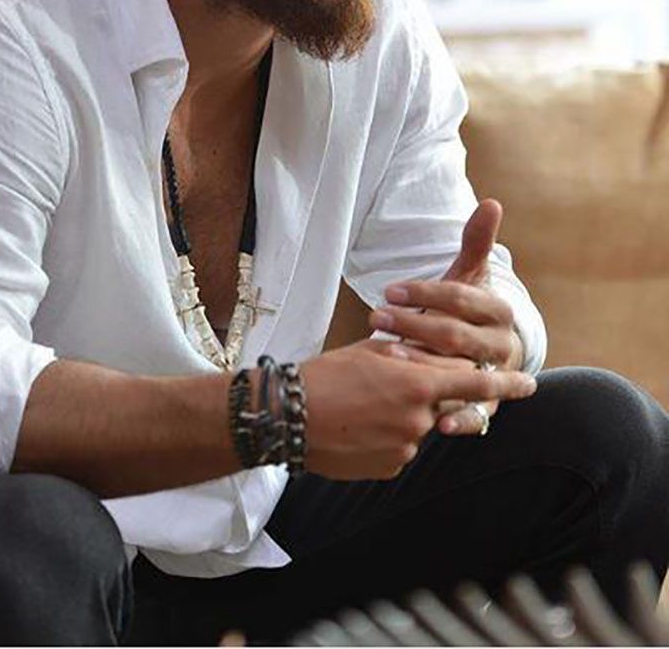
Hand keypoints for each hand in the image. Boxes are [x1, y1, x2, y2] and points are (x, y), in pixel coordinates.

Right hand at [302, 336, 535, 479]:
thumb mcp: (372, 351)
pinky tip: (358, 425)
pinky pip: (401, 447)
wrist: (289, 417)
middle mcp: (419, 418)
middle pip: (447, 403)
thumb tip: (435, 357)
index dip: (505, 383)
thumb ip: (413, 355)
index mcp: (418, 383)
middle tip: (399, 386)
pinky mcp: (390, 468)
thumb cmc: (327, 375)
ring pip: (421, 425)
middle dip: (433, 393)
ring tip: (362, 404)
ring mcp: (406, 447)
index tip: (529, 382)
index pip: (475, 381)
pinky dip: (387, 434)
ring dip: (404, 413)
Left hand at [369, 199, 524, 436]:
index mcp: (499, 310)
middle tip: (375, 318)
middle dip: (413, 324)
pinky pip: (477, 416)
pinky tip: (435, 422)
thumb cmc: (467, 312)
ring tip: (388, 356)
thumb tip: (491, 202)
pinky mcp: (489, 407)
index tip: (389, 290)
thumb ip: (476, 243)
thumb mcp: (469, 278)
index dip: (425, 292)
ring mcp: (497, 377)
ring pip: (461, 370)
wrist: (488, 355)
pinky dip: (460, 420)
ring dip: (424, 364)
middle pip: (456, 334)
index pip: (461, 298)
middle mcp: (503, 345)